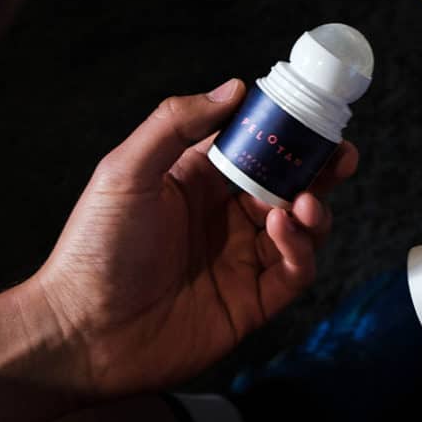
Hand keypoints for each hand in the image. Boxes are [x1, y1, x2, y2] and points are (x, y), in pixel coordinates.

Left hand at [34, 79, 357, 402]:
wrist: (80, 334)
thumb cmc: (92, 249)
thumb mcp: (126, 172)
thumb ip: (176, 124)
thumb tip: (234, 87)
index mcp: (198, 182)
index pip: (255, 148)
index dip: (286, 133)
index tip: (312, 117)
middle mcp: (225, 218)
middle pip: (288, 186)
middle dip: (319, 170)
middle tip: (341, 157)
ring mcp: (241, 260)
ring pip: (300, 228)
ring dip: (312, 210)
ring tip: (302, 204)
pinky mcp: (252, 303)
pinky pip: (294, 272)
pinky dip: (301, 250)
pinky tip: (284, 231)